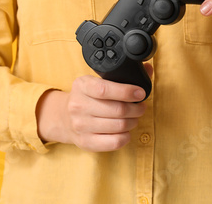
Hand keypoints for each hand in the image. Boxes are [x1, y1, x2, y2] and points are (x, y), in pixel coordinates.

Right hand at [36, 64, 152, 151]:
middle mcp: (78, 106)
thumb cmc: (87, 97)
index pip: (106, 89)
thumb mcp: (96, 81)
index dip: (127, 92)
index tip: (140, 93)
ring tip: (134, 117)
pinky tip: (126, 130)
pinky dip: (126, 136)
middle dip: (136, 109)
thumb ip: (122, 76)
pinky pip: (115, 142)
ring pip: (119, 126)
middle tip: (140, 107)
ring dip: (133, 121)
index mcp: (82, 86)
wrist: (63, 117)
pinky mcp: (86, 142)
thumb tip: (148, 69)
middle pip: (117, 110)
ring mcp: (80, 125)